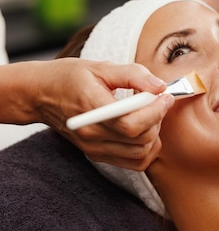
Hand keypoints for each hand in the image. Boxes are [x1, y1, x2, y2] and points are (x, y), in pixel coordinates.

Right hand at [34, 58, 174, 169]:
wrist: (40, 95)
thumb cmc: (69, 77)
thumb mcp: (100, 67)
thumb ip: (133, 75)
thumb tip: (159, 87)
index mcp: (91, 109)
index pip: (131, 123)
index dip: (155, 111)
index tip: (165, 96)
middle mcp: (91, 134)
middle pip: (139, 140)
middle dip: (157, 120)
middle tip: (157, 101)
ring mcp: (94, 148)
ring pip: (140, 155)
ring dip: (154, 135)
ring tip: (149, 114)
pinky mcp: (97, 155)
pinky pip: (133, 163)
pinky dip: (146, 149)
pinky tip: (144, 130)